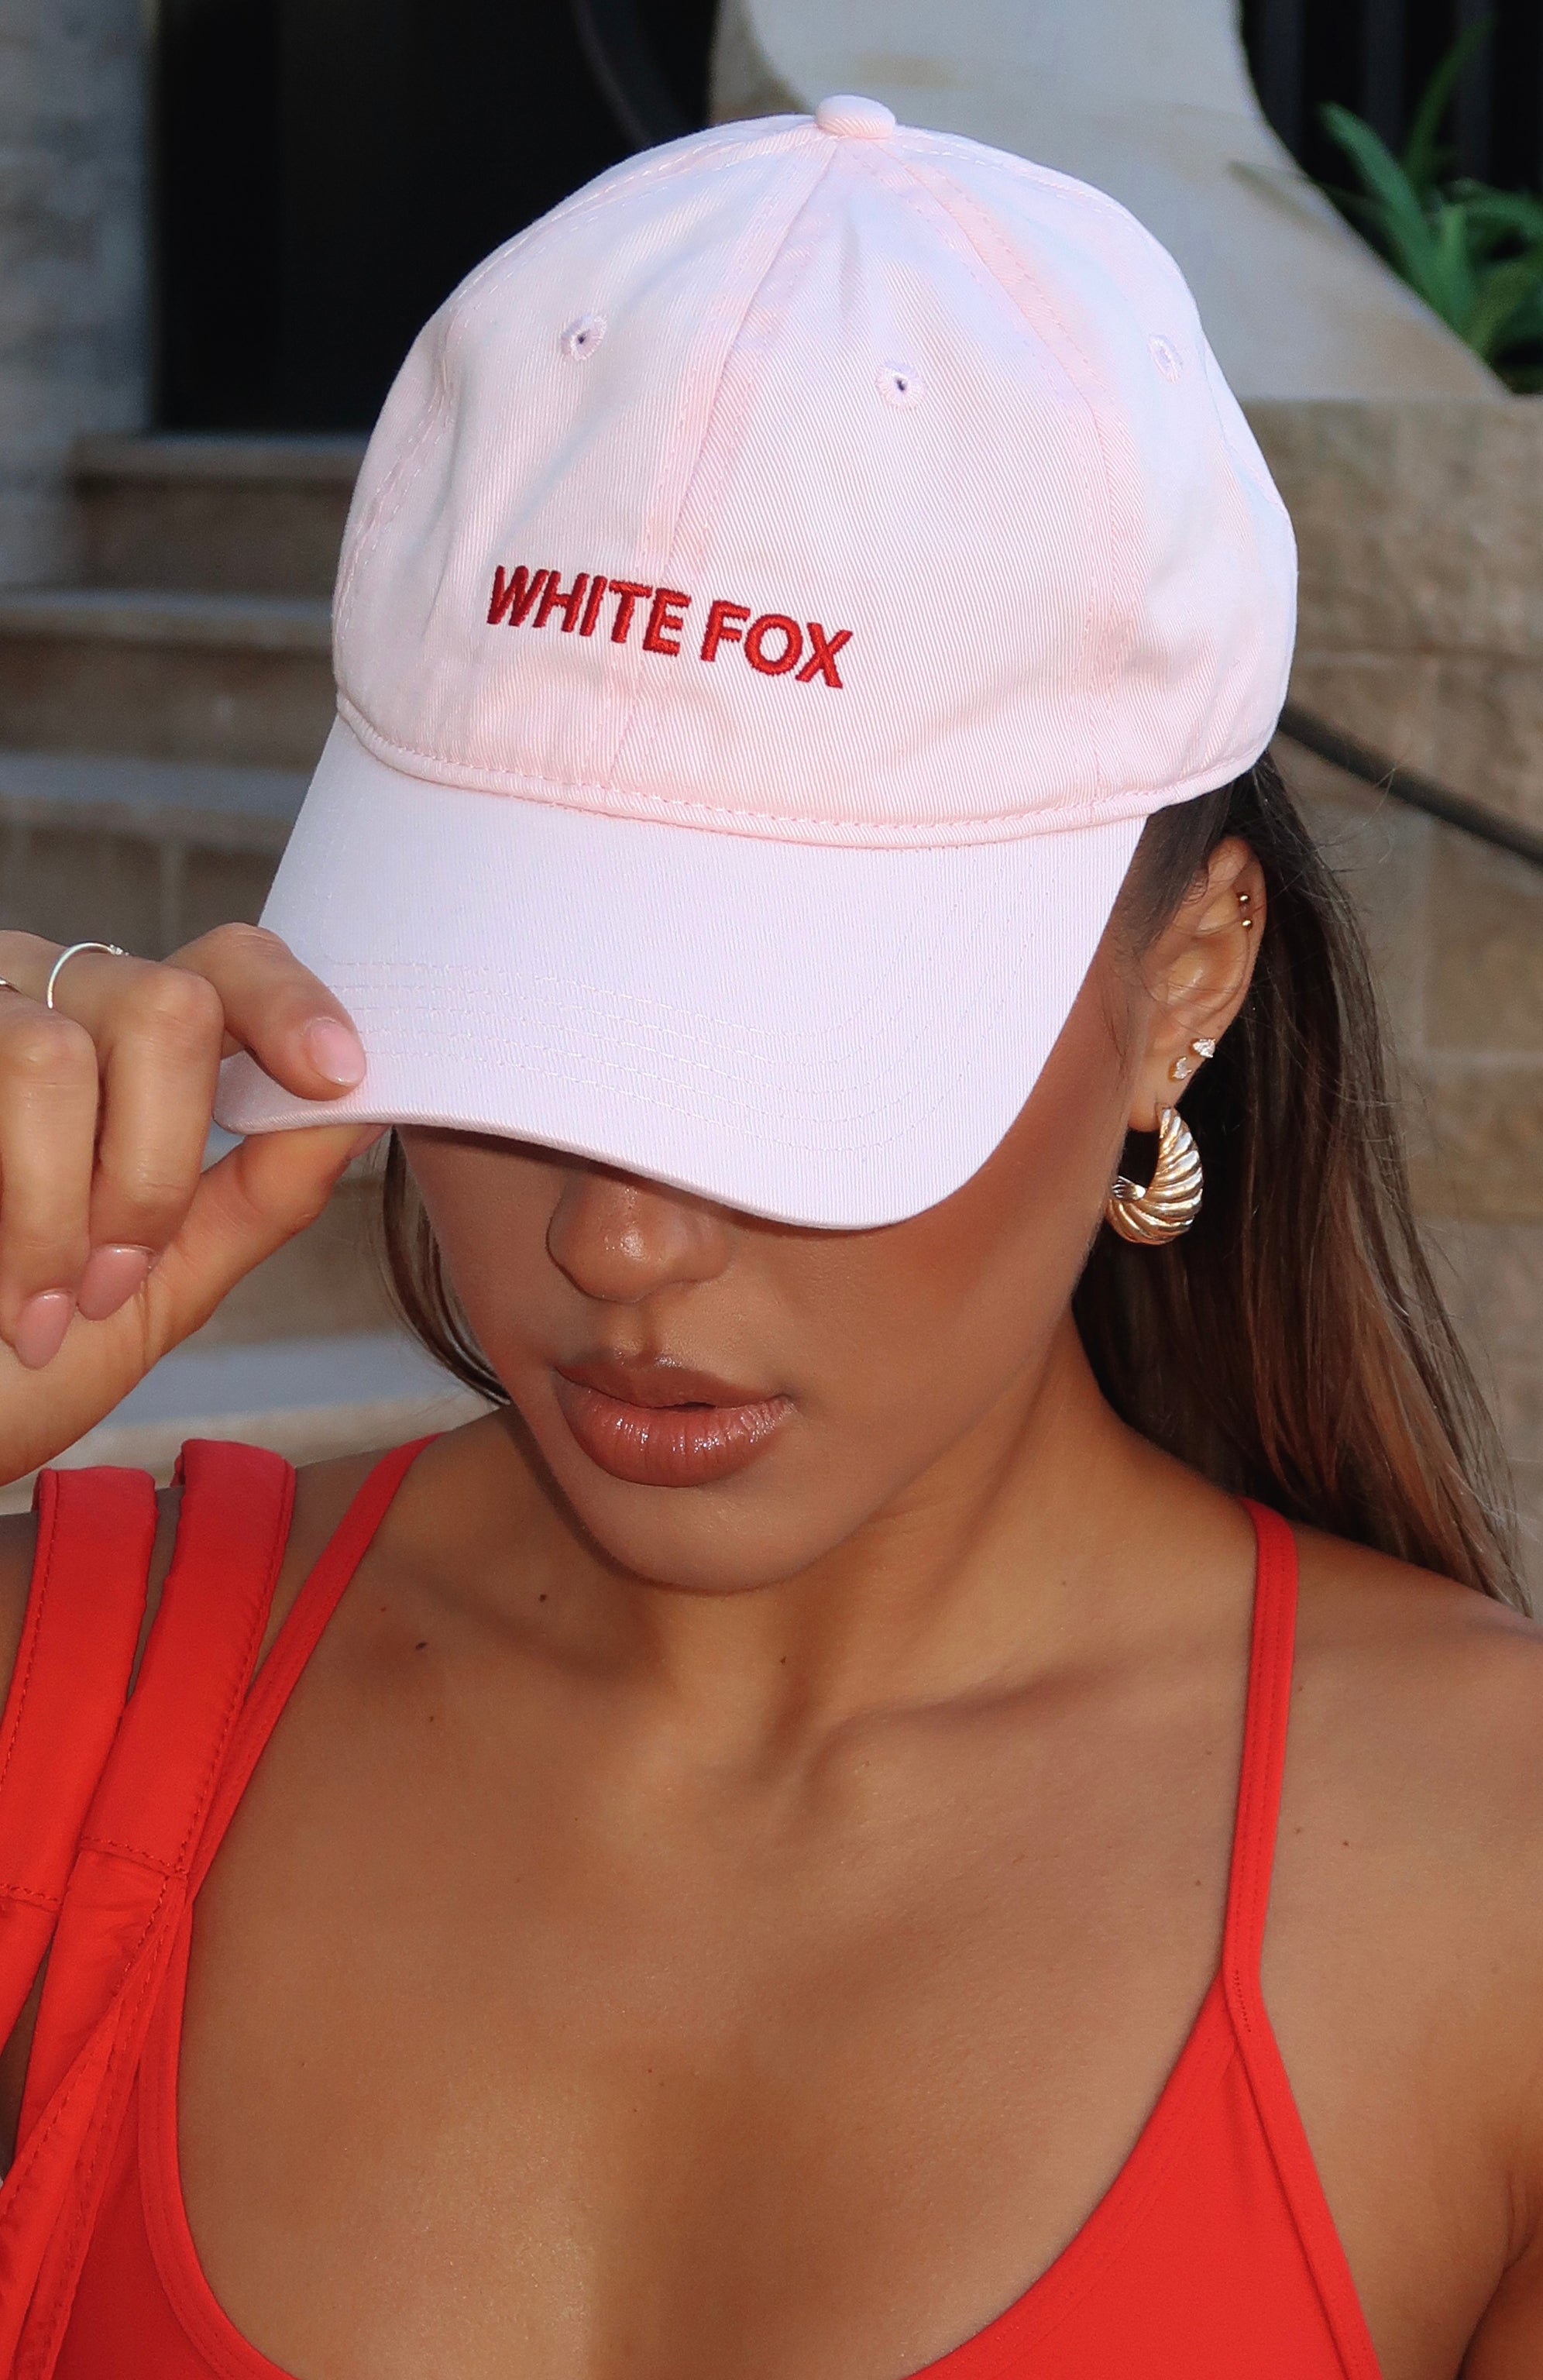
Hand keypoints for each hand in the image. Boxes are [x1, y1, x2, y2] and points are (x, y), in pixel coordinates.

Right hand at [0, 927, 381, 1483]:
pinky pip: (0, 1074)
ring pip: (59, 1052)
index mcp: (124, 1042)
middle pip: (168, 1004)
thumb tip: (367, 1108)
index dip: (291, 1005)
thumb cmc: (22, 1358)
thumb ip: (262, 1193)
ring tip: (41, 1304)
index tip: (337, 1073)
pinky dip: (18, 1215)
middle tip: (112, 1281)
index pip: (229, 965)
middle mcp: (44, 1001)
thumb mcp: (167, 1282)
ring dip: (63, 1206)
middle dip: (157, 1166)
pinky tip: (1, 1292)